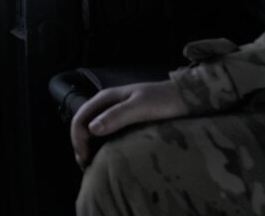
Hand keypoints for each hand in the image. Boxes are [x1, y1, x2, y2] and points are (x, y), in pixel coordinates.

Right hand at [70, 80, 189, 166]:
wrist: (187, 98)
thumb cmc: (165, 101)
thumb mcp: (141, 107)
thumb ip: (117, 116)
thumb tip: (92, 130)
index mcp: (105, 98)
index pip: (80, 119)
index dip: (78, 140)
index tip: (85, 159)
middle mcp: (107, 105)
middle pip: (84, 126)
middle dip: (81, 146)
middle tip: (87, 167)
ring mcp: (115, 113)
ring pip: (93, 131)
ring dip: (89, 147)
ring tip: (94, 165)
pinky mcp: (125, 122)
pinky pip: (106, 134)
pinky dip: (101, 146)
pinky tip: (106, 156)